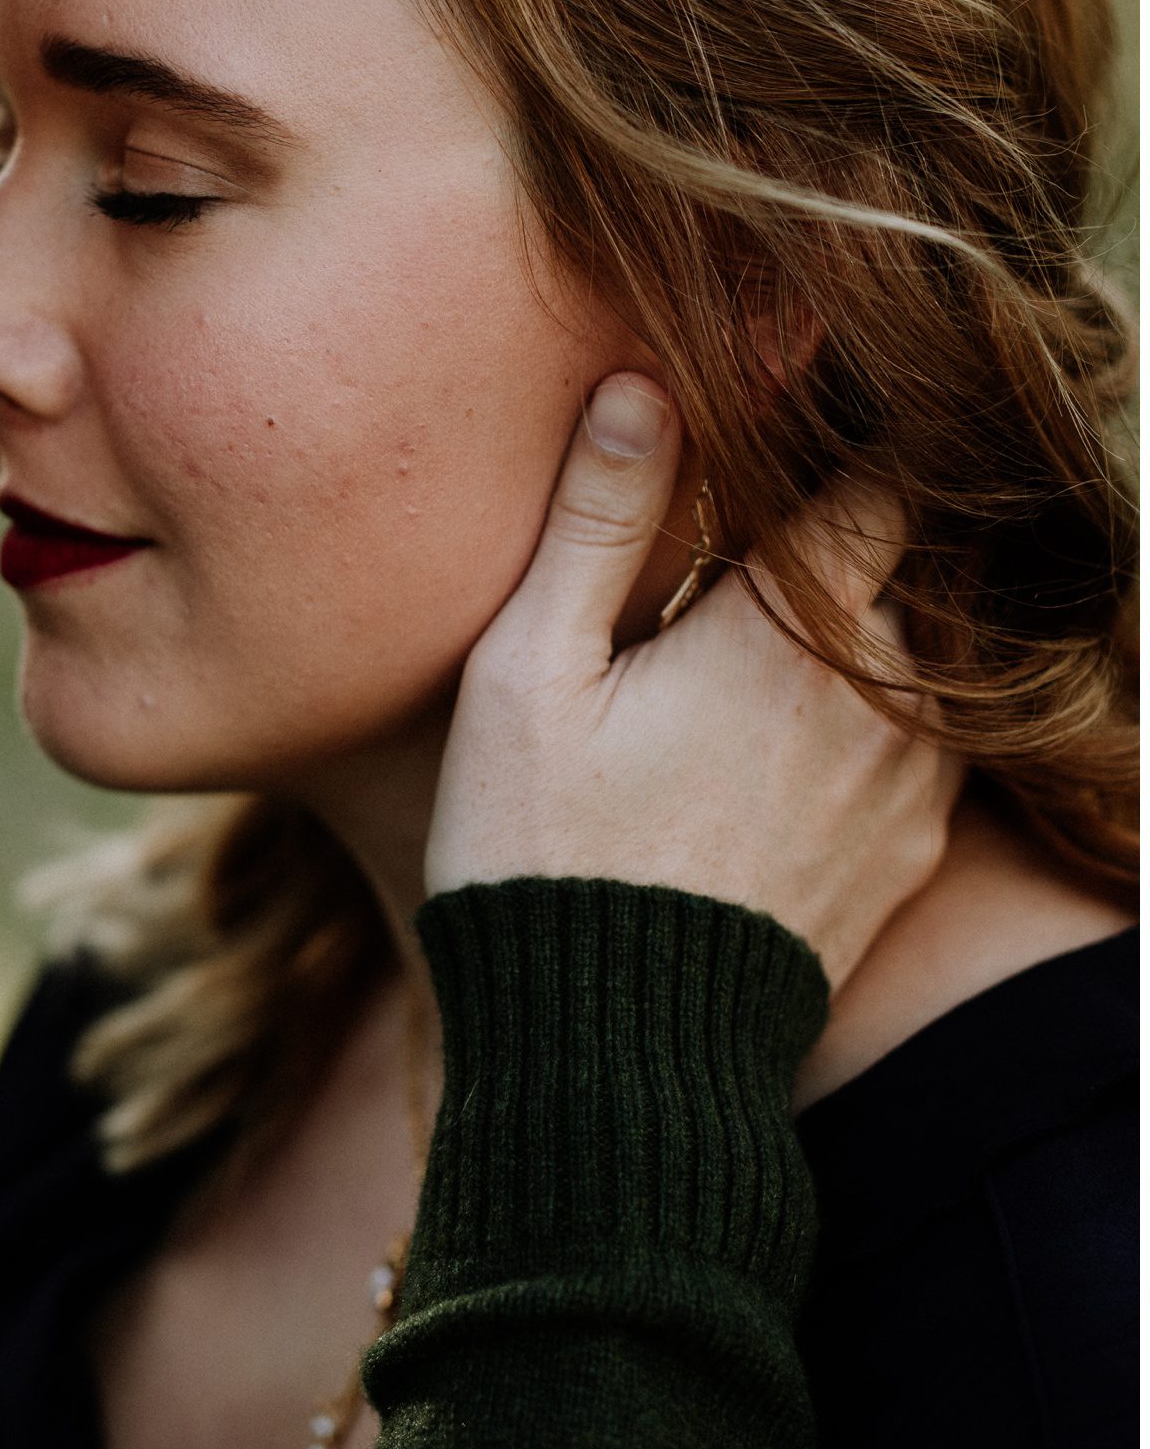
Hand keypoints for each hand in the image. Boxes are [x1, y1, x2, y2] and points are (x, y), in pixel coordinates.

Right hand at [423, 374, 961, 988]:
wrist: (613, 1065)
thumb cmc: (545, 855)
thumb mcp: (531, 675)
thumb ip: (599, 520)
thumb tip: (644, 383)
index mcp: (796, 632)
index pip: (884, 478)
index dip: (849, 434)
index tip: (799, 417)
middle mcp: (883, 699)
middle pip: (905, 567)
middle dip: (840, 542)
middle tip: (745, 542)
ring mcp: (910, 786)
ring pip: (917, 658)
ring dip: (856, 637)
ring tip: (749, 649)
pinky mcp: (908, 858)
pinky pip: (916, 749)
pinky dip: (866, 723)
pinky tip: (770, 743)